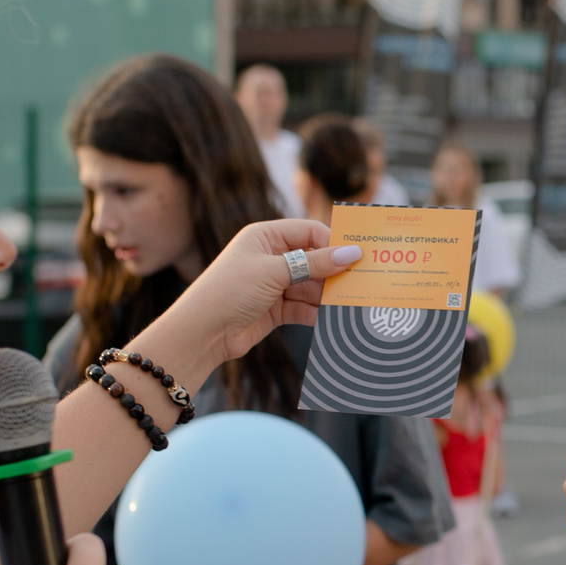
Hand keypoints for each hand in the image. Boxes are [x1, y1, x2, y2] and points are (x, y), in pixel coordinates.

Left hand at [149, 220, 362, 373]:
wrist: (202, 332)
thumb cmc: (230, 290)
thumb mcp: (274, 271)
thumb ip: (314, 263)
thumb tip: (352, 254)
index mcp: (265, 236)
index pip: (309, 232)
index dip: (333, 243)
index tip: (358, 257)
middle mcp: (270, 257)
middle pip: (313, 260)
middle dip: (334, 272)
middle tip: (363, 281)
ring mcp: (273, 284)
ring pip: (310, 286)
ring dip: (328, 295)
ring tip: (352, 303)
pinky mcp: (275, 309)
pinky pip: (303, 307)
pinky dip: (317, 313)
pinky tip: (334, 319)